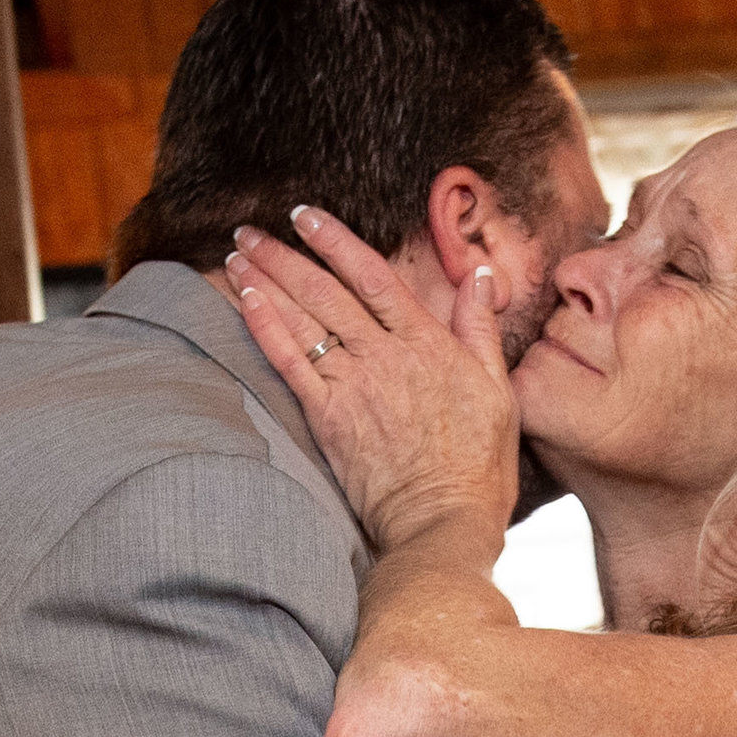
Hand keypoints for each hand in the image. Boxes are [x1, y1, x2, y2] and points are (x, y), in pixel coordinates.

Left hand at [228, 210, 519, 554]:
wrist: (444, 520)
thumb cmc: (478, 464)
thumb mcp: (498, 389)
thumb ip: (481, 328)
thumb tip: (481, 276)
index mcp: (427, 342)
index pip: (373, 275)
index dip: (336, 241)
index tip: (305, 216)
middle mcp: (385, 355)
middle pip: (326, 290)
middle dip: (285, 254)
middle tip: (250, 230)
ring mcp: (353, 385)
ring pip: (303, 319)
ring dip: (266, 281)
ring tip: (238, 254)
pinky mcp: (328, 418)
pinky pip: (289, 362)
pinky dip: (264, 326)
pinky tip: (243, 300)